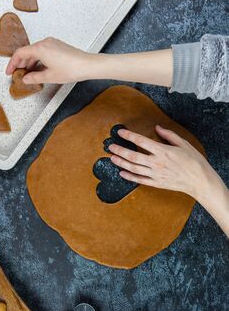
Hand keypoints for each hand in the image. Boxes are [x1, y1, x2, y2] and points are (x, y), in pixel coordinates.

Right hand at [6, 37, 92, 84]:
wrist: (87, 65)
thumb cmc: (71, 69)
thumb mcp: (49, 77)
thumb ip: (34, 78)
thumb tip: (26, 79)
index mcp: (40, 48)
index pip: (20, 53)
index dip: (12, 63)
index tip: (9, 71)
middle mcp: (45, 42)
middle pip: (27, 51)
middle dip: (21, 63)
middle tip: (17, 74)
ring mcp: (52, 43)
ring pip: (35, 51)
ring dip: (29, 62)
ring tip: (27, 74)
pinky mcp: (57, 46)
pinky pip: (43, 51)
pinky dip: (38, 59)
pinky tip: (38, 69)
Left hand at [109, 126, 228, 235]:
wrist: (200, 181)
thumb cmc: (194, 161)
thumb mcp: (183, 144)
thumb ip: (169, 135)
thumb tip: (157, 127)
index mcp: (163, 151)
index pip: (141, 141)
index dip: (129, 136)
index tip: (120, 132)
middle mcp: (157, 163)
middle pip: (133, 156)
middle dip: (120, 150)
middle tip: (110, 146)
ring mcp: (155, 174)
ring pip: (134, 168)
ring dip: (121, 162)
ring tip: (112, 158)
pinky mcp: (156, 183)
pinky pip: (139, 180)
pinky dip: (129, 176)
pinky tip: (121, 172)